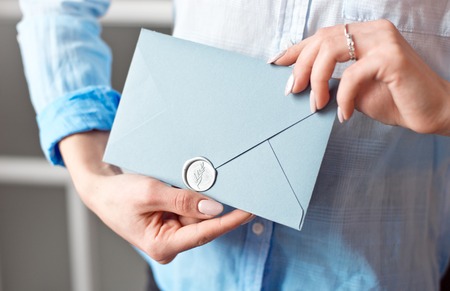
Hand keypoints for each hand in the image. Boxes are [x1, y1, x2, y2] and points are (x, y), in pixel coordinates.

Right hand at [59, 131, 252, 263]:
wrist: (101, 191)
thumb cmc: (118, 195)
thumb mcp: (149, 193)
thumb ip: (183, 201)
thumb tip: (214, 208)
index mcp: (163, 245)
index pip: (205, 233)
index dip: (230, 221)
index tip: (250, 210)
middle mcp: (171, 243)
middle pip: (203, 222)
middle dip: (212, 202)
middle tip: (228, 181)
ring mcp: (172, 233)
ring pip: (198, 214)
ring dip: (199, 196)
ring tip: (190, 179)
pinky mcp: (172, 222)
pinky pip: (189, 208)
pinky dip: (192, 195)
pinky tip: (185, 184)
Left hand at [271, 19, 449, 135]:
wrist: (431, 113)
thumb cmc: (394, 101)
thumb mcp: (354, 90)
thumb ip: (332, 82)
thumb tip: (303, 85)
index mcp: (363, 35)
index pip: (322, 36)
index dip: (296, 49)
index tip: (276, 64)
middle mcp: (372, 31)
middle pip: (321, 39)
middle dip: (300, 67)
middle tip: (293, 91)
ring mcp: (383, 41)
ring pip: (331, 50)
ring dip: (316, 80)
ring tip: (316, 104)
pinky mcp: (392, 58)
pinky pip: (352, 75)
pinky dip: (343, 97)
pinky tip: (344, 114)